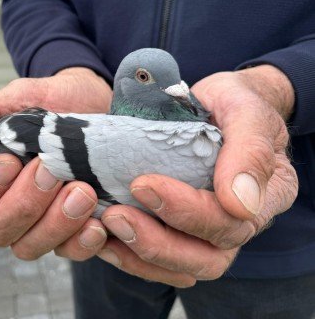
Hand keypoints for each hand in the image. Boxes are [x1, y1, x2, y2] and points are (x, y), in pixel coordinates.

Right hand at [0, 68, 112, 258]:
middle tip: (51, 171)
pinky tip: (97, 222)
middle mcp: (6, 205)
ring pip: (27, 247)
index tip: (9, 161)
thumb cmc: (52, 103)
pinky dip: (81, 242)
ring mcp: (37, 222)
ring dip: (54, 224)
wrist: (97, 104)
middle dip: (23, 204)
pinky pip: (68, 253)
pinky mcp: (70, 230)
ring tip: (82, 191)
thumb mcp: (17, 100)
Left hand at [90, 65, 297, 286]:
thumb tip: (240, 203)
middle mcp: (241, 222)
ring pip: (183, 267)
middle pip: (207, 258)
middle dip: (158, 243)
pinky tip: (104, 240)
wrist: (216, 103)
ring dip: (140, 254)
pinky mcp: (183, 229)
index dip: (186, 211)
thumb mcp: (245, 110)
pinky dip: (131, 256)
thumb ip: (250, 151)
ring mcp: (211, 230)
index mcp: (266, 195)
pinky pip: (161, 260)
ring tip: (107, 226)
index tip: (143, 184)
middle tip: (116, 216)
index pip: (230, 222)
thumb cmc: (234, 103)